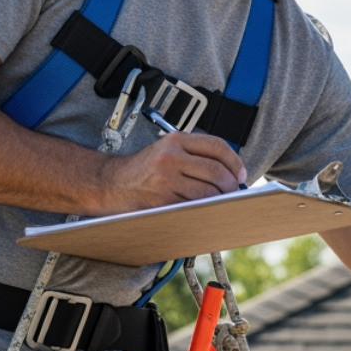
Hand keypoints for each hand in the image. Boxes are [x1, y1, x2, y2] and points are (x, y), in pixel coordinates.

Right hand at [98, 132, 246, 211]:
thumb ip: (194, 154)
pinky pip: (193, 207)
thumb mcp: (166, 150)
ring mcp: (166, 179)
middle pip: (216, 170)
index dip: (235, 161)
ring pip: (208, 192)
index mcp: (175, 140)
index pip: (217, 146)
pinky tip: (204, 209)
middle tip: (234, 192)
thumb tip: (231, 171)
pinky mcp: (162, 200)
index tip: (241, 173)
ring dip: (220, 200)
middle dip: (231, 184)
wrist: (110, 183)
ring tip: (220, 202)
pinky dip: (204, 210)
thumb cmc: (142, 170)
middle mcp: (170, 156)